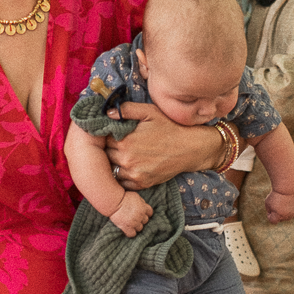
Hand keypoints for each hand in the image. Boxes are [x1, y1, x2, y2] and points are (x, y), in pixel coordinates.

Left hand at [106, 103, 223, 188]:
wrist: (190, 148)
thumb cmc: (169, 127)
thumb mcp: (149, 112)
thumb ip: (126, 109)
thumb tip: (107, 113)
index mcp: (125, 141)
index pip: (103, 138)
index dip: (107, 134)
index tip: (113, 132)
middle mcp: (127, 160)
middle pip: (106, 154)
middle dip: (110, 147)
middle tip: (121, 142)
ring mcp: (134, 174)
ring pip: (112, 168)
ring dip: (115, 162)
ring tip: (126, 153)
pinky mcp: (141, 184)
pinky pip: (122, 181)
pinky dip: (123, 174)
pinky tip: (131, 165)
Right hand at [108, 189, 152, 236]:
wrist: (114, 202)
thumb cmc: (123, 197)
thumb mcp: (135, 196)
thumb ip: (141, 201)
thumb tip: (143, 205)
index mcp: (143, 207)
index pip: (150, 212)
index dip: (145, 213)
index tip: (141, 213)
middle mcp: (140, 216)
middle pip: (145, 221)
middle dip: (141, 219)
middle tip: (134, 218)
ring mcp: (134, 222)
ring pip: (140, 228)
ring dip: (136, 226)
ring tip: (130, 224)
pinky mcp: (127, 227)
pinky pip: (132, 234)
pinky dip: (130, 233)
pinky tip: (127, 229)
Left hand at [266, 189, 293, 222]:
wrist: (286, 188)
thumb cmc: (275, 195)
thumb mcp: (268, 203)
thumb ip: (270, 211)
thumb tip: (275, 215)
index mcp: (278, 216)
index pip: (272, 221)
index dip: (270, 214)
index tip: (271, 206)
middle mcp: (286, 217)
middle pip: (280, 219)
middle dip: (277, 213)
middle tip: (277, 203)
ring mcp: (293, 214)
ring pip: (287, 217)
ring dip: (284, 212)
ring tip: (283, 203)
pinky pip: (293, 213)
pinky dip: (290, 210)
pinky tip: (288, 203)